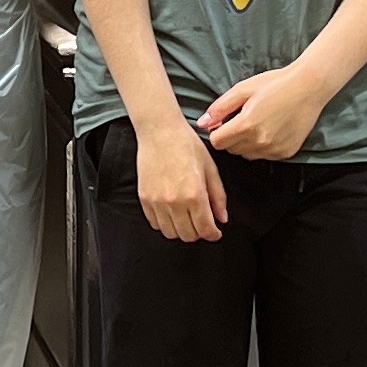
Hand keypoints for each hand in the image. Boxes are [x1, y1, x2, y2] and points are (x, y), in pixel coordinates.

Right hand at [130, 114, 226, 242]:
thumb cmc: (185, 144)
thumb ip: (218, 196)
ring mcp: (157, 202)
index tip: (215, 232)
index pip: (205, 229)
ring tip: (187, 219)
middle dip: (199, 233)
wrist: (160, 131)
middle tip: (202, 224)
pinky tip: (172, 213)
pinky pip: (155, 223)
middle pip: (188, 235)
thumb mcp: (210, 168)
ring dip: (181, 231)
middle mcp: (175, 202)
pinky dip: (165, 224)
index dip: (213, 235)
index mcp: (194, 194)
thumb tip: (222, 218)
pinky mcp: (145, 198)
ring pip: (170, 233)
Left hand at [199, 63, 325, 163]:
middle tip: (243, 118)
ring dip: (246, 143)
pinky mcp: (286, 153)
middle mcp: (259, 142)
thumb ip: (220, 108)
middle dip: (231, 137)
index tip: (225, 121)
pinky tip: (271, 128)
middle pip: (231, 149)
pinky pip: (264, 156)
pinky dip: (263, 146)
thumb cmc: (275, 84)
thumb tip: (202, 123)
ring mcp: (273, 150)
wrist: (309, 87)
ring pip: (247, 154)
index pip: (217, 142)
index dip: (218, 131)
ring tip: (258, 122)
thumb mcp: (243, 89)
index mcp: (246, 126)